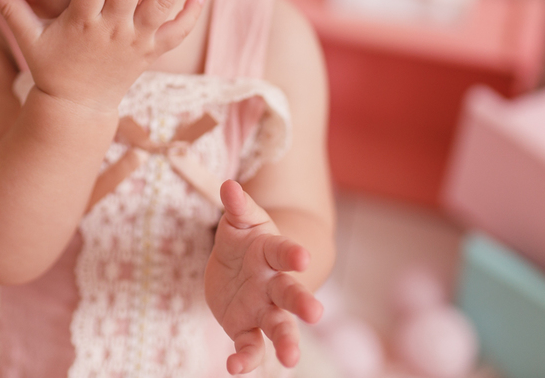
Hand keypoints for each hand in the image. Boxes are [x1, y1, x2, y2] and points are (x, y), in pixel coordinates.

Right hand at [0, 0, 204, 111]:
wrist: (79, 109)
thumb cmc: (53, 70)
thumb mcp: (30, 41)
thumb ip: (11, 10)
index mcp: (82, 24)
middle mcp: (112, 31)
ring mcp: (134, 42)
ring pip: (158, 7)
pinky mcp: (150, 53)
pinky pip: (174, 35)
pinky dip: (187, 16)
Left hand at [205, 180, 323, 373]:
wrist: (241, 267)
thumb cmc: (244, 239)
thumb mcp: (239, 220)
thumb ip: (236, 206)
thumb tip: (227, 185)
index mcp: (272, 252)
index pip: (284, 251)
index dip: (292, 253)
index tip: (302, 256)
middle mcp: (274, 284)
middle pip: (291, 294)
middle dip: (302, 302)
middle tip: (316, 313)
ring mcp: (263, 309)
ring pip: (279, 327)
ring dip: (286, 342)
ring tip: (290, 360)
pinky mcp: (246, 329)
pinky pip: (250, 346)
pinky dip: (245, 360)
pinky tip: (234, 369)